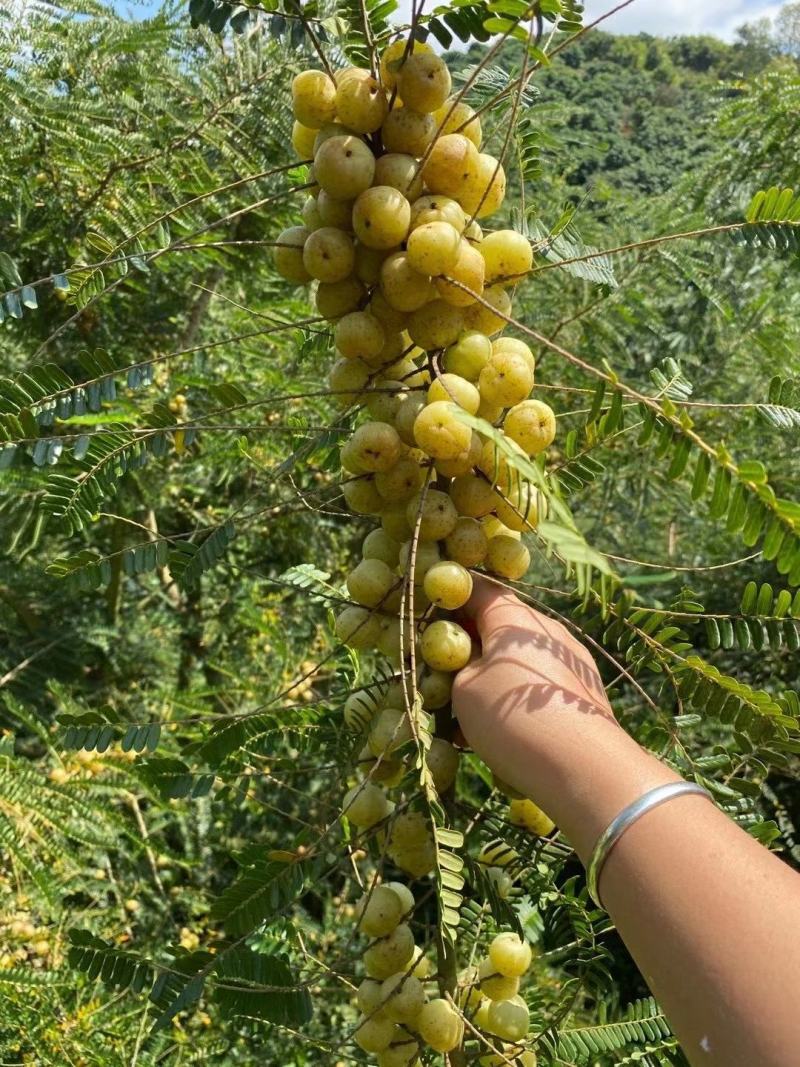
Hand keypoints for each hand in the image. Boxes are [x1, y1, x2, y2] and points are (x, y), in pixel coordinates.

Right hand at [452, 577, 673, 858]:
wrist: (584, 766)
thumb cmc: (512, 719)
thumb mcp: (464, 690)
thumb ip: (459, 666)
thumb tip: (468, 660)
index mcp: (515, 619)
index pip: (478, 591)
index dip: (453, 599)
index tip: (432, 617)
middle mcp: (547, 630)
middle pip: (501, 627)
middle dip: (473, 648)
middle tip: (447, 677)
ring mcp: (572, 660)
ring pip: (522, 660)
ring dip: (496, 679)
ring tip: (472, 719)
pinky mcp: (586, 691)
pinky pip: (542, 685)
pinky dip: (520, 699)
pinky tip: (506, 734)